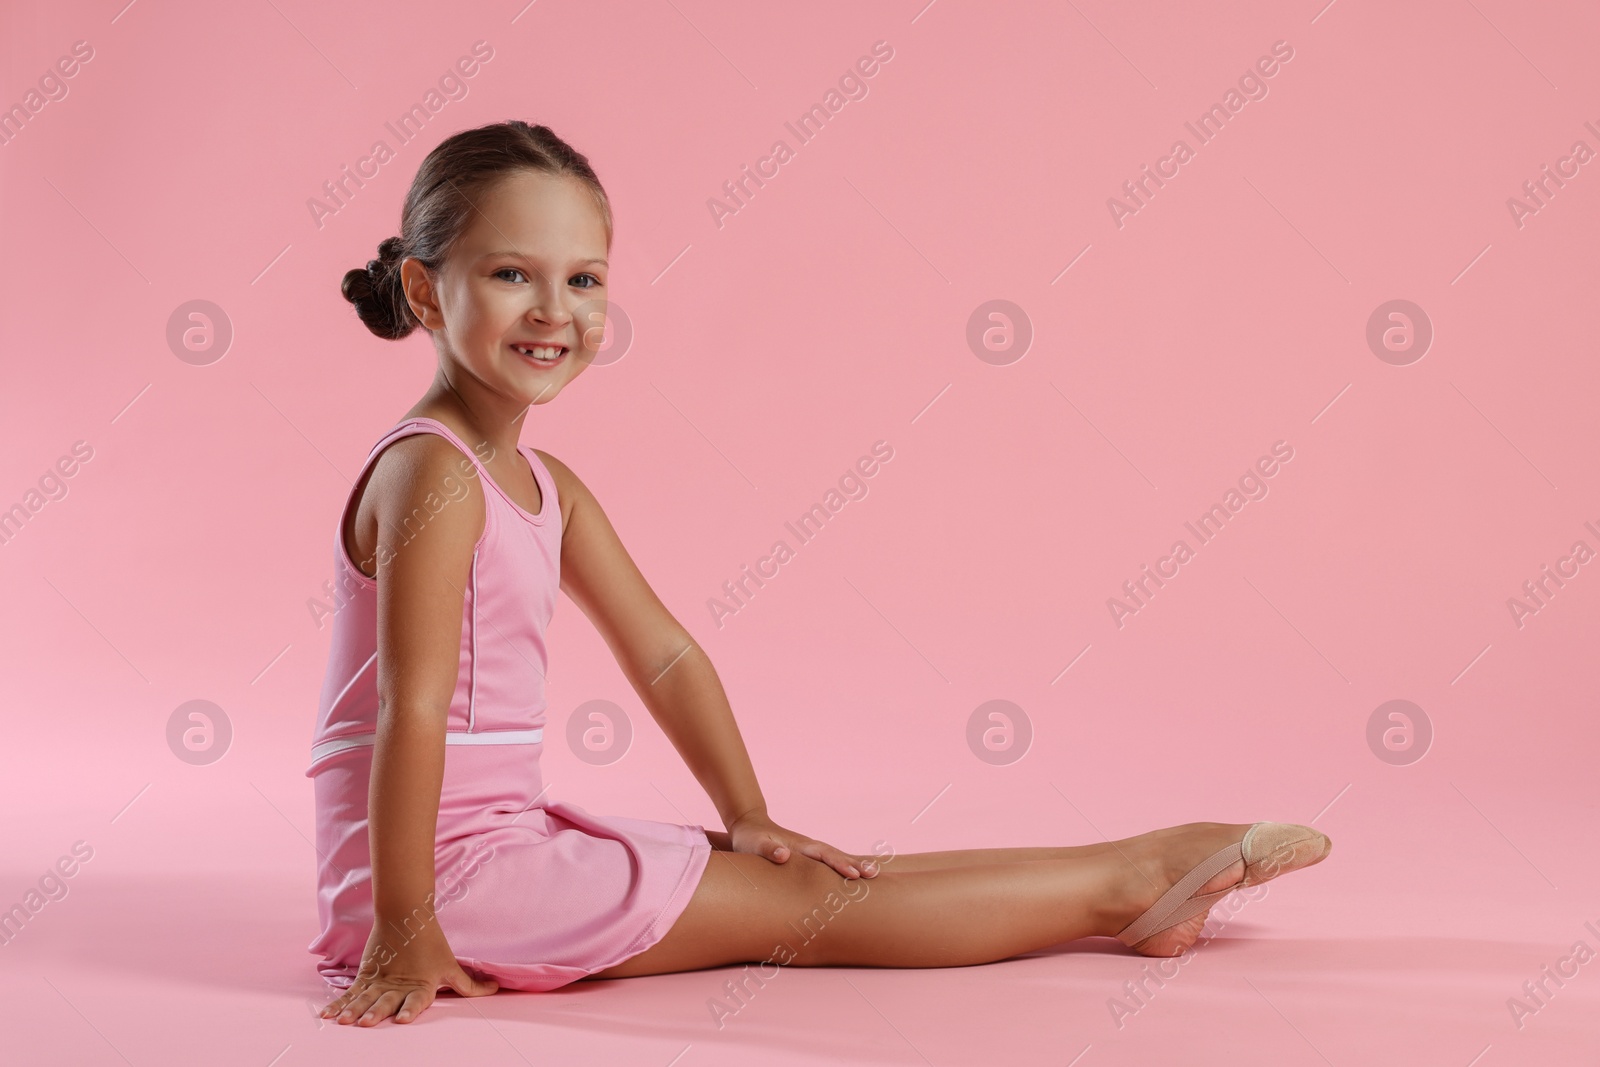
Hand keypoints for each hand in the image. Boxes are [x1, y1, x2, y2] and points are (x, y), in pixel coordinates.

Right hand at [320, 913, 497, 1025]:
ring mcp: (381, 980)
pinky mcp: (367, 974)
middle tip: (367, 1023)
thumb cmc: (432, 943)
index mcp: (421, 985)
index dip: (409, 1010)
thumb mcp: (451, 966)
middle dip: (376, 1012)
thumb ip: (471, 985)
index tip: (403, 1020)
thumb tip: (497, 988)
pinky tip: (327, 1016)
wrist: (405, 914)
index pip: (416, 1001)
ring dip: (354, 1010)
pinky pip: (351, 992)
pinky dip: (339, 1004)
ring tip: (344, 1022)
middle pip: (386, 1001)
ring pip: (365, 998)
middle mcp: (399, 985)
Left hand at [726, 809, 879, 878]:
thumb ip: (768, 850)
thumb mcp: (754, 845)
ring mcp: (810, 851)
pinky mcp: (807, 857)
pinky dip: (844, 867)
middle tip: (874, 874)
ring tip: (873, 874)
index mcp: (800, 845)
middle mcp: (809, 847)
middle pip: (837, 855)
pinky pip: (830, 862)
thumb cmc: (750, 838)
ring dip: (854, 865)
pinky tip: (854, 876)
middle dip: (855, 864)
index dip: (839, 865)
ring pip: (836, 857)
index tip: (854, 875)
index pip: (824, 855)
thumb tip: (785, 856)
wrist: (749, 826)